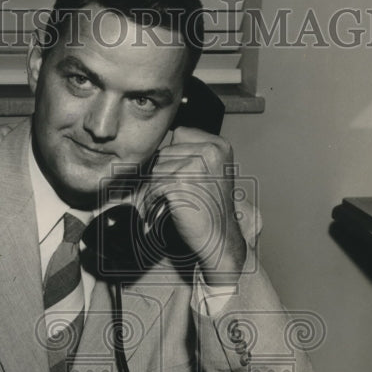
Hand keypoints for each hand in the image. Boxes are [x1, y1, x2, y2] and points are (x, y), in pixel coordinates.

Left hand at [142, 125, 246, 283]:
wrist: (219, 238)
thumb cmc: (210, 208)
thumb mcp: (209, 172)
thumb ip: (191, 154)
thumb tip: (155, 146)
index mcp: (219, 145)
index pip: (180, 134)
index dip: (174, 155)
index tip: (177, 175)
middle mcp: (210, 150)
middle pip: (166, 151)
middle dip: (162, 172)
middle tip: (166, 192)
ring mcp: (196, 165)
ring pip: (157, 168)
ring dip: (155, 187)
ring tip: (165, 201)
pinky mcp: (181, 181)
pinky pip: (153, 185)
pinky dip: (151, 199)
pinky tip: (159, 209)